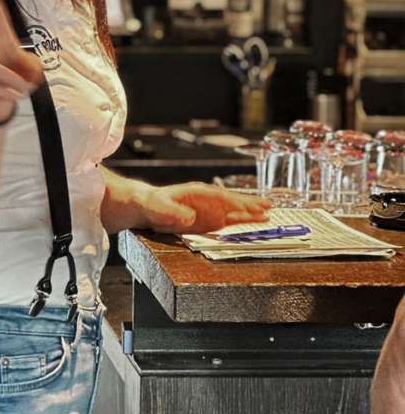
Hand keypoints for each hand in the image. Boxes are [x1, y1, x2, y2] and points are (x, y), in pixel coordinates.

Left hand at [139, 182, 271, 234]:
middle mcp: (207, 200)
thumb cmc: (151, 203)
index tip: (249, 206)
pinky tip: (254, 220)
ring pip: (234, 210)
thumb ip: (173, 212)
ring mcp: (209, 210)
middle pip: (232, 200)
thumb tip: (188, 218)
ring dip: (250, 212)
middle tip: (269, 206)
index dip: (235, 201)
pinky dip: (242, 220)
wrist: (146, 207)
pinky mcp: (208, 220)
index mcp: (196, 193)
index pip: (220, 197)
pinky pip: (229, 220)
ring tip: (268, 213)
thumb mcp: (159, 207)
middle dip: (250, 203)